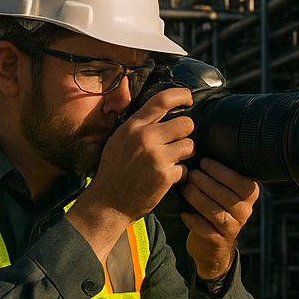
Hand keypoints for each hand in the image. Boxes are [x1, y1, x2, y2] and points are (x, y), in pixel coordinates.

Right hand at [67, 88, 194, 259]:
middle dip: (186, 132)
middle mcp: (145, 138)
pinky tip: (166, 178)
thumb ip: (137, 126)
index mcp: (133, 127)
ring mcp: (156, 157)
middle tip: (178, 141)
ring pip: (190, 145)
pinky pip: (185, 169)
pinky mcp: (165, 176)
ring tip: (172, 160)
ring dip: (185, 154)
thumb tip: (158, 112)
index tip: (188, 98)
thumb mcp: (117, 141)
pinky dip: (180, 175)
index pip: (161, 100)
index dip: (180, 95)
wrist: (107, 203)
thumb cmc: (113, 171)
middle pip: (186, 123)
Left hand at [179, 158, 258, 281]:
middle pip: (227, 196)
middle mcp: (246, 211)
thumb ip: (220, 173)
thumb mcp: (224, 188)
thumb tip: (202, 144)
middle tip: (191, 174)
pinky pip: (205, 229)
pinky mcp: (218, 240)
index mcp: (250, 194)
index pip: (240, 182)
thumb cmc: (215, 204)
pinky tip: (184, 212)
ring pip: (216, 212)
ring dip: (198, 199)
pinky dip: (193, 219)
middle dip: (207, 183)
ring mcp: (233, 227)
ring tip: (186, 188)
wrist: (211, 242)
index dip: (222, 172)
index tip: (204, 162)